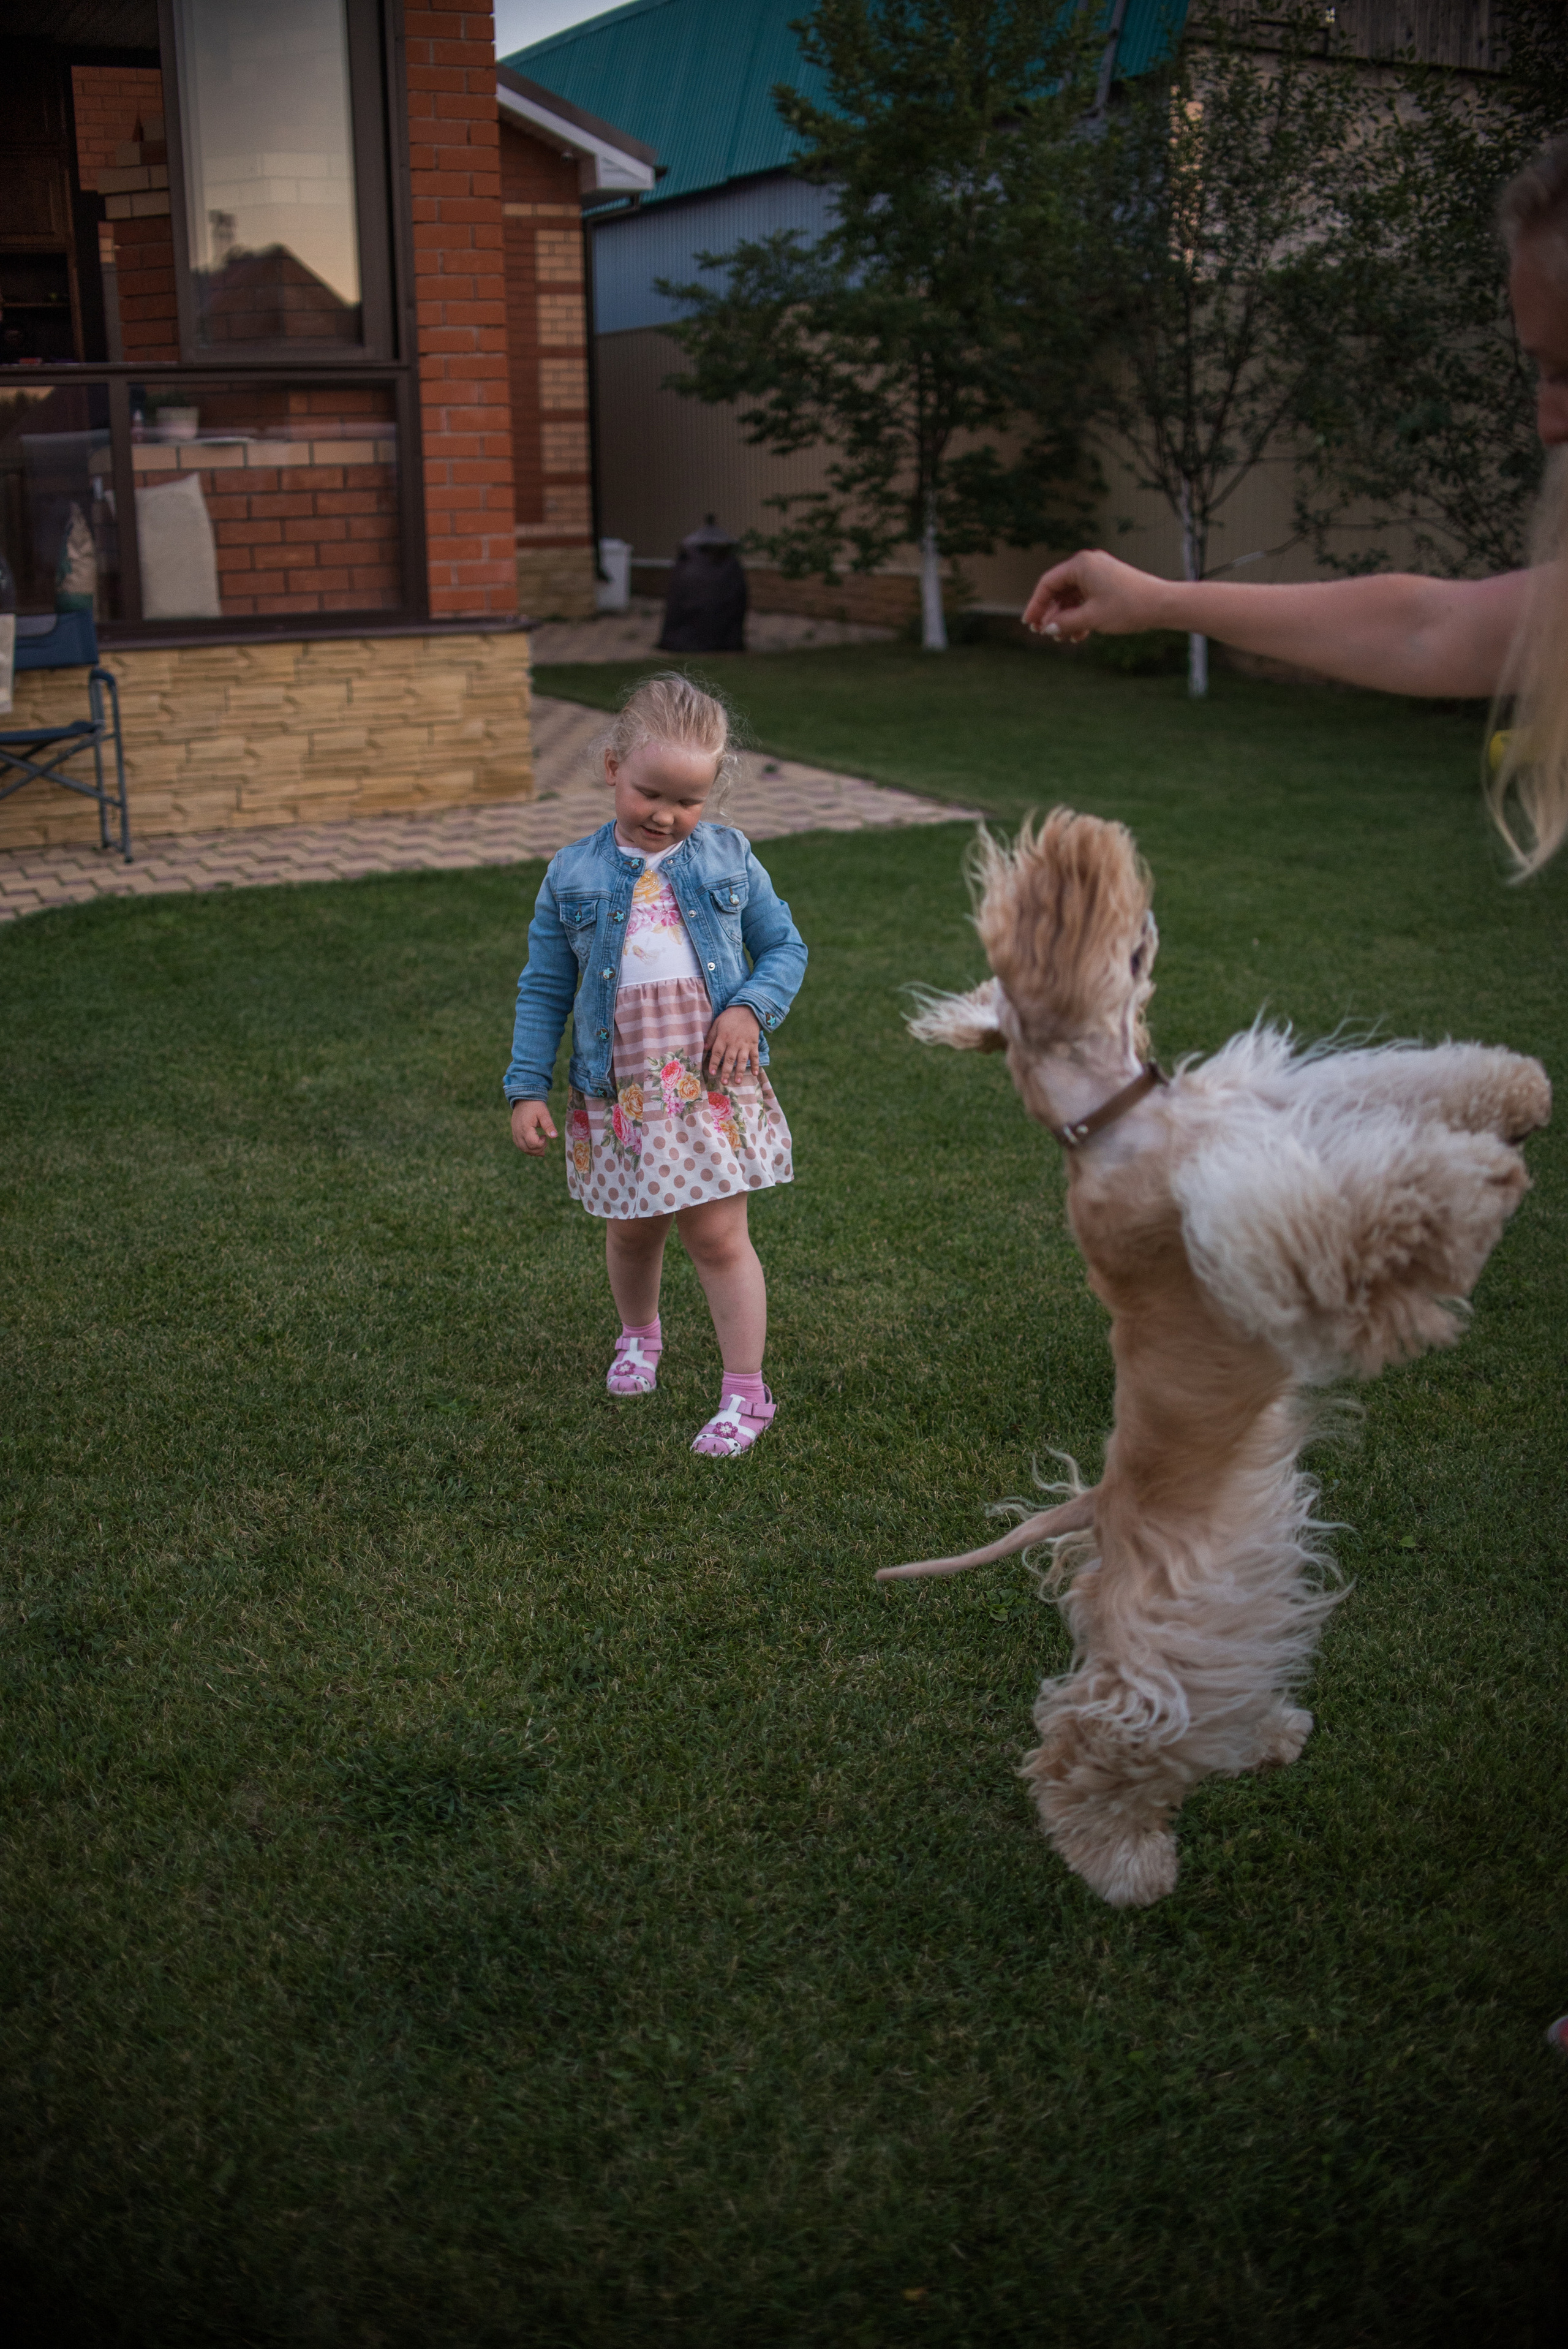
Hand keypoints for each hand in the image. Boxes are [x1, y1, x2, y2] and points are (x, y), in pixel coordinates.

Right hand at [511, 1099, 557, 1155]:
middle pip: (527, 1149)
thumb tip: (555, 1136)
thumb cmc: (535, 1105)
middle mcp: (518, 1132)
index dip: (541, 1143)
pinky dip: (526, 1148)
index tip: (545, 1136)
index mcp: (525, 1128)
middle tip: (545, 1143)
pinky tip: (533, 1147)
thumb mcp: (544, 1113)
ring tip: (541, 1148)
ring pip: (522, 1148)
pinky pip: (519, 1145)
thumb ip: (549, 1125)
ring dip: (532, 1151)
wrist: (524, 1098)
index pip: (533, 1144)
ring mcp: (515, 1133)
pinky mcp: (514, 1132)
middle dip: (538, 1150)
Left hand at [704, 1007, 761, 1087]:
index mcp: (723, 1037)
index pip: (717, 1052)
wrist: (747, 1009)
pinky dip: (755, 1065)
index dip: (713, 1062)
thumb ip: (711, 1036)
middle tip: (724, 1082)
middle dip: (726, 1071)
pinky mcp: (754, 1044)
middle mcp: (734, 1042)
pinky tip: (755, 1074)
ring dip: (740, 1071)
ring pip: (742, 1060)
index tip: (711, 1072)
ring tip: (737, 1082)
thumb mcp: (717, 1023)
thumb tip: (704, 1049)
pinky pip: (755, 1056)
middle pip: (729, 1059)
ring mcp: (745, 1044)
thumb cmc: (730, 1017)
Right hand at [1023, 550, 1175, 643]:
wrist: (1162, 604)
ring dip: (1066, 617)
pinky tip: (1079, 634)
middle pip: (1059, 589)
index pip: (1048, 583)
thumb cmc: (1128, 607)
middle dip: (1052, 613)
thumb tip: (1047, 628)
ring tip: (1063, 638)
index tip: (1029, 623)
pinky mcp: (1109, 582)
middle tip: (1044, 633)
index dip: (1036, 604)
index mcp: (1081, 565)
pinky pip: (1086, 598)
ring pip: (1073, 596)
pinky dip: (1080, 614)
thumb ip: (1064, 622)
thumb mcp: (1091, 618)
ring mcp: (1099, 573)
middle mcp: (1088, 564)